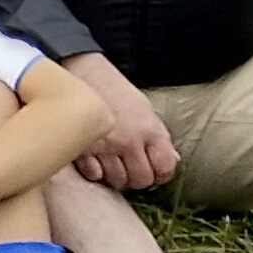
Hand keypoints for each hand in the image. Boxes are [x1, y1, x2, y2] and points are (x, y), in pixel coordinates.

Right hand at [66, 55, 177, 191]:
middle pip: (141, 179)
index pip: (165, 168)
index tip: (154, 170)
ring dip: (115, 175)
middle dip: (137, 177)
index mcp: (150, 130)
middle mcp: (129, 141)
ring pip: (116, 180)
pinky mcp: (82, 149)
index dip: (161, 174)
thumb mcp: (145, 110)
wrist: (83, 72)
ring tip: (112, 163)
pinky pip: (93, 175)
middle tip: (130, 167)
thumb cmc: (115, 91)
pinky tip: (95, 161)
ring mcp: (105, 146)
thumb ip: (158, 138)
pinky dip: (95, 172)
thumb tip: (171, 161)